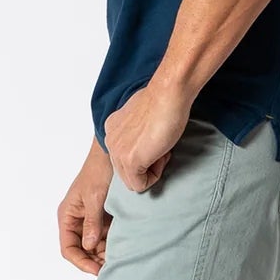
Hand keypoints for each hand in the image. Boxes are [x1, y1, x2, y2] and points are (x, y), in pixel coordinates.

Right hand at [59, 141, 115, 275]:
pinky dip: (113, 243)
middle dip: (95, 260)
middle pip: (82, 250)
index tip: (97, 270)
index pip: (68, 248)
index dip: (81, 262)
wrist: (112, 154)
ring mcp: (90, 220)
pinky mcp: (104, 217)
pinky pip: (106, 236)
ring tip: (121, 258)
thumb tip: (89, 247)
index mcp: (67, 216)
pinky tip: (125, 248)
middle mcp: (76, 220)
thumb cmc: (98, 171)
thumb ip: (91, 223)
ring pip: (95, 246)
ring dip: (105, 253)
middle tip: (113, 267)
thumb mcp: (94, 198)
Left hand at [102, 77, 193, 193]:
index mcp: (112, 129)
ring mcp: (118, 152)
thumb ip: (138, 134)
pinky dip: (154, 176)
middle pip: (125, 172)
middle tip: (162, 148)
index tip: (156, 141)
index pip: (123, 158)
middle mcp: (111, 141)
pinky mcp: (130, 161)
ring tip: (162, 150)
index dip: (144, 155)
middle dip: (146, 166)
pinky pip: (140, 185)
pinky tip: (162, 155)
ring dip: (151, 171)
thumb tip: (147, 145)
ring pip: (131, 181)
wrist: (168, 94)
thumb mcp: (143, 119)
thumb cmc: (163, 101)